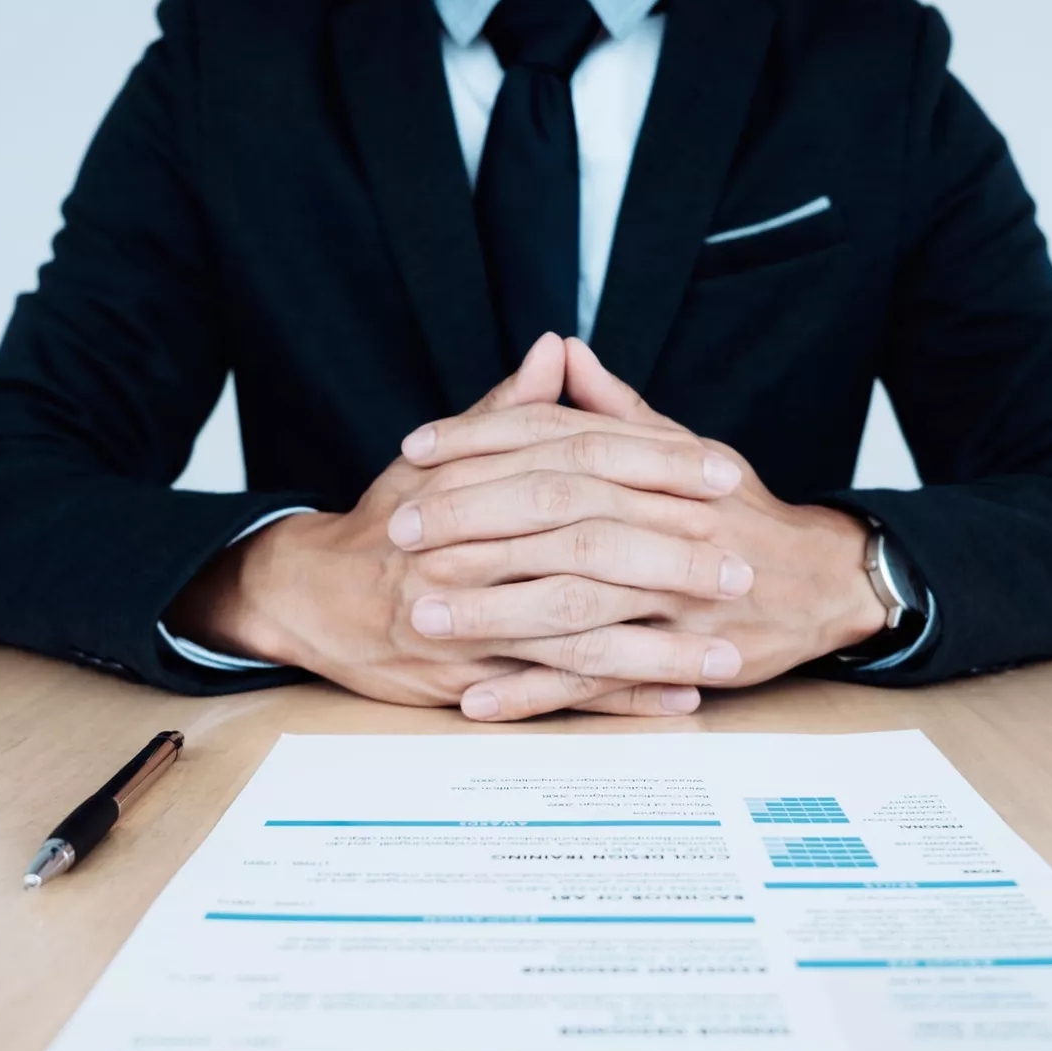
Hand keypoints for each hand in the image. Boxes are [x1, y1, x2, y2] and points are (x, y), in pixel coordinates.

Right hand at [165, 336, 756, 715]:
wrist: (311, 595)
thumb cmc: (390, 524)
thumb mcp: (442, 460)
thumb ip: (507, 412)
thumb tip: (556, 350)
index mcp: (475, 481)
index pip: (580, 462)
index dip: (656, 466)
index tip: (723, 473)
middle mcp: (470, 547)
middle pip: (586, 545)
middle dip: (670, 558)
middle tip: (740, 566)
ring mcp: (467, 619)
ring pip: (577, 629)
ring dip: (659, 645)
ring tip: (729, 654)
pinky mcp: (464, 677)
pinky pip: (553, 691)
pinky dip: (618, 699)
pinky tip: (679, 700)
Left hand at [392, 338, 887, 718]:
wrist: (824, 581)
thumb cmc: (741, 514)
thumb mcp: (686, 450)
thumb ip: (615, 410)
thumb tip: (561, 352)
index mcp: (657, 466)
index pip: (558, 442)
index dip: (482, 442)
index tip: (416, 450)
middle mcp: (665, 522)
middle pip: (558, 515)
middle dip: (473, 523)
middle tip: (401, 533)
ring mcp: (673, 595)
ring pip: (572, 599)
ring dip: (492, 611)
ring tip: (423, 615)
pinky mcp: (679, 657)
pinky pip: (598, 680)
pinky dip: (536, 691)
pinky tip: (478, 696)